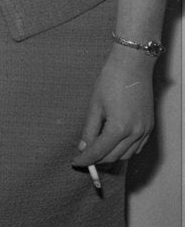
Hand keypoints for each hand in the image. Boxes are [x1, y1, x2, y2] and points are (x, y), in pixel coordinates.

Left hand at [72, 44, 155, 167]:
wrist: (133, 65)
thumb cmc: (110, 80)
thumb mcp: (95, 104)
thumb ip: (89, 128)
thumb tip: (83, 147)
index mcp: (119, 128)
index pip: (99, 152)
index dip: (86, 159)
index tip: (76, 162)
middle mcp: (135, 133)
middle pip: (114, 157)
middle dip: (97, 159)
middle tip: (83, 156)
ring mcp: (145, 131)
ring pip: (127, 155)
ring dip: (111, 155)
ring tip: (96, 149)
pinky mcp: (150, 127)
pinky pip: (137, 147)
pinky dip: (125, 150)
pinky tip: (113, 143)